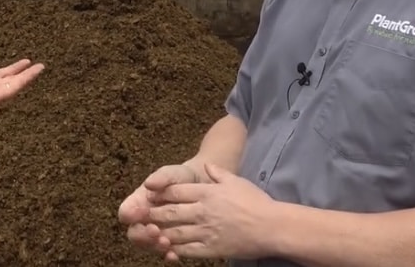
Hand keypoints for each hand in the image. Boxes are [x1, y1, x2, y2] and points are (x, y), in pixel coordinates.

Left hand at [0, 47, 43, 112]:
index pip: (6, 73)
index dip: (17, 67)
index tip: (27, 61)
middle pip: (15, 79)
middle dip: (28, 73)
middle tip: (40, 66)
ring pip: (17, 84)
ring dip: (29, 76)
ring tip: (40, 68)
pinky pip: (12, 89)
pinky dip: (22, 82)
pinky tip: (30, 75)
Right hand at [119, 164, 198, 253]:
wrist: (203, 185)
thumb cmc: (182, 178)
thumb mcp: (173, 173)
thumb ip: (161, 177)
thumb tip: (148, 184)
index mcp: (138, 203)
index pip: (125, 213)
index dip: (130, 216)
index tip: (141, 213)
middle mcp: (144, 220)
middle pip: (134, 234)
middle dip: (143, 236)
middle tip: (156, 232)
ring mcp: (157, 232)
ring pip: (148, 246)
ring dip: (155, 247)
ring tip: (167, 243)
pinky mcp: (172, 242)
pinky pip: (166, 253)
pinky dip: (168, 256)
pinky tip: (175, 255)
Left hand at [146, 163, 276, 260]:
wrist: (273, 227)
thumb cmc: (256, 202)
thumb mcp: (235, 180)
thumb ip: (217, 173)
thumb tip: (207, 165)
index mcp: (207, 193)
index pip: (175, 191)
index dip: (159, 193)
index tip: (148, 195)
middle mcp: (203, 211)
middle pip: (170, 212)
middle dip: (153, 214)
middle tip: (140, 215)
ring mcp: (207, 231)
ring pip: (175, 232)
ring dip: (159, 233)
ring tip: (148, 233)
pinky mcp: (213, 248)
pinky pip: (188, 250)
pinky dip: (175, 250)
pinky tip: (167, 249)